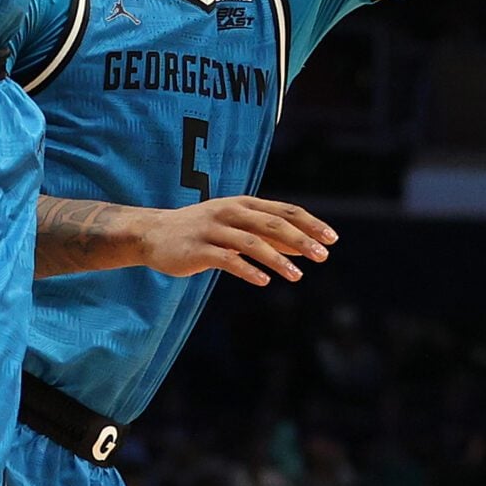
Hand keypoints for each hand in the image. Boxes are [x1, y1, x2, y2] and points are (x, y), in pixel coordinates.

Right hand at [138, 195, 336, 286]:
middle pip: (273, 224)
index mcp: (244, 204)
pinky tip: (264, 281)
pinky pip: (227, 259)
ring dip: (277, 259)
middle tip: (323, 256)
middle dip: (301, 240)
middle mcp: (231, 212)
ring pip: (252, 242)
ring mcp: (213, 229)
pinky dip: (248, 270)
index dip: (310, 223)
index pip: (285, 211)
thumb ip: (268, 234)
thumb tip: (303, 246)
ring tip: (297, 276)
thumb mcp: (237, 226)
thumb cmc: (203, 231)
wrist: (153, 234)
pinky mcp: (198, 249)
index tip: (332, 239)